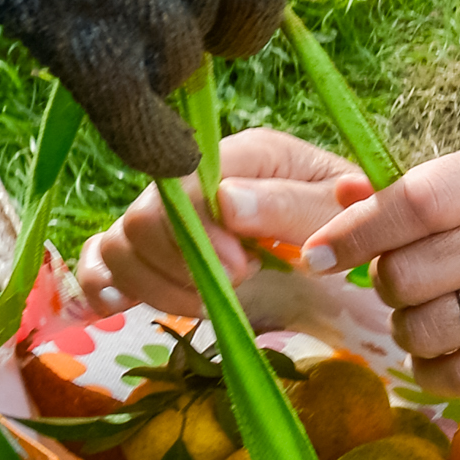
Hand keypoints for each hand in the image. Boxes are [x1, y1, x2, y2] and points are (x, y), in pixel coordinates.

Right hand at [79, 130, 362, 314]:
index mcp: (243, 155)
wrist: (359, 243)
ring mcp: (169, 214)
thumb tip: (226, 202)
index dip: (201, 234)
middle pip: (142, 218)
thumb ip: (291, 206)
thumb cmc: (354, 223)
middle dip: (181, 265)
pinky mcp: (154, 251)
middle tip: (239, 283)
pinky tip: (120, 304)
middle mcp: (195, 178)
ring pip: (119, 243)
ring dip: (154, 285)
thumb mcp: (341, 213)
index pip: (184, 185)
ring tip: (206, 302)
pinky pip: (100, 259)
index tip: (246, 269)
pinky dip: (101, 283)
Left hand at [300, 140, 459, 397]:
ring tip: (430, 321)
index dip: (354, 232)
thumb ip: (432, 191)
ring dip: (410, 333)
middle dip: (386, 288)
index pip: (411, 203)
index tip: (317, 253)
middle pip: (406, 275)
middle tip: (405, 287)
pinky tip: (441, 359)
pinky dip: (435, 373)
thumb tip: (340, 200)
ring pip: (428, 328)